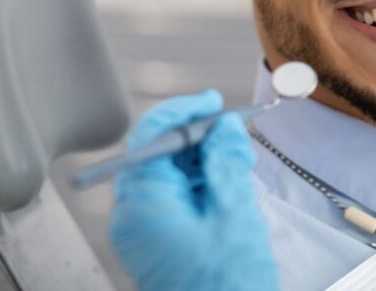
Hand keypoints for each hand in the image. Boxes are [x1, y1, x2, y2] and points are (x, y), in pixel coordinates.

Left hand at [109, 90, 278, 290]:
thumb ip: (226, 163)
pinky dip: (203, 185)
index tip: (214, 103)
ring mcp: (144, 229)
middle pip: (160, 153)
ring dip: (205, 162)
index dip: (184, 112)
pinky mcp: (158, 240)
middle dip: (200, 139)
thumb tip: (223, 126)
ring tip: (241, 168)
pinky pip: (176, 197)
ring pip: (171, 173)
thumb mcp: (234, 214)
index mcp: (144, 204)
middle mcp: (134, 214)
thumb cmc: (227, 285)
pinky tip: (231, 187)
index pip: (152, 136)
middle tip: (238, 139)